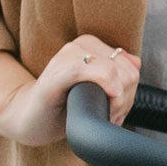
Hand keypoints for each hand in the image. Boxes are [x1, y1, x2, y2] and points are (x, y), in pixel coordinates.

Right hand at [0, 37, 141, 146]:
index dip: (131, 93)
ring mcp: (65, 58)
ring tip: (99, 115)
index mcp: (91, 46)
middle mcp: (79, 46)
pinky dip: (101, 84)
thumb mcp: (97, 89)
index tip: (116, 110)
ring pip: (113, 73)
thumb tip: (136, 61)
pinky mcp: (54, 74)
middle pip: (127, 73)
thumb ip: (117, 73)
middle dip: (124, 101)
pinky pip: (84, 71)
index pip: (131, 68)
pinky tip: (104, 98)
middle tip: (109, 116)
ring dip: (114, 103)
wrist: (30, 120)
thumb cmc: (64, 106)